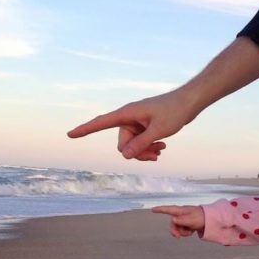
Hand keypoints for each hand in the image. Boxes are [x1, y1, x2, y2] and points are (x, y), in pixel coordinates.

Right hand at [67, 89, 197, 160]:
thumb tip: (123, 156)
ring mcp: (136, 123)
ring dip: (145, 152)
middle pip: (122, 144)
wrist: (189, 102)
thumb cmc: (175, 111)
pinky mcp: (144, 127)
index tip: (70, 134)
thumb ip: (141, 144)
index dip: (85, 130)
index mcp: (127, 113)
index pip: (101, 123)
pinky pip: (140, 143)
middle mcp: (128, 118)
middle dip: (136, 153)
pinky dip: (149, 148)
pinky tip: (162, 148)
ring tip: (161, 151)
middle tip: (156, 154)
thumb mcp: (159, 131)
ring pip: (132, 146)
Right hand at [151, 204, 204, 237]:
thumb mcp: (192, 219)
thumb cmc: (201, 217)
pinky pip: (182, 231)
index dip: (160, 209)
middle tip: (178, 237)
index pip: (168, 209)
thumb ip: (182, 220)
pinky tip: (192, 231)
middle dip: (175, 231)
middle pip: (172, 224)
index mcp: (180, 211)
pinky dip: (186, 233)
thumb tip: (173, 220)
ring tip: (190, 231)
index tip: (152, 209)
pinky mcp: (187, 224)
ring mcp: (184, 220)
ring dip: (182, 232)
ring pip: (177, 228)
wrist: (210, 220)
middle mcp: (180, 215)